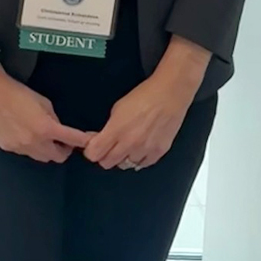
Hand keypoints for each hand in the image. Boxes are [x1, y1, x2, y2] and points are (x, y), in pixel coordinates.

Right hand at [0, 65, 91, 162]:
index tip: (90, 142)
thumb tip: (61, 133)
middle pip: (58, 157)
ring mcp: (20, 147)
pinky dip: (30, 146)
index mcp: (46, 128)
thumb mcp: (44, 103)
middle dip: (63, 149)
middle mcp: (34, 142)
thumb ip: (55, 121)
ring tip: (42, 137)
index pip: (74, 140)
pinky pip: (26, 152)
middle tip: (62, 140)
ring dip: (47, 150)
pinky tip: (23, 133)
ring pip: (42, 157)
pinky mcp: (7, 147)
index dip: (85, 142)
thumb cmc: (20, 93)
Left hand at [85, 38, 208, 169]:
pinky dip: (138, 159)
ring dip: (122, 157)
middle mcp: (130, 143)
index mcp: (116, 131)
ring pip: (125, 165)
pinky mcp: (159, 152)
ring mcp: (145, 149)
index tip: (92, 146)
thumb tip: (97, 139)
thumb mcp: (116, 109)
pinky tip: (139, 148)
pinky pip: (142, 164)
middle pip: (107, 163)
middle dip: (104, 155)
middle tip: (107, 146)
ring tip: (125, 145)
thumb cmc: (143, 97)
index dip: (90, 151)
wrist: (169, 95)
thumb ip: (107, 128)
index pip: (94, 154)